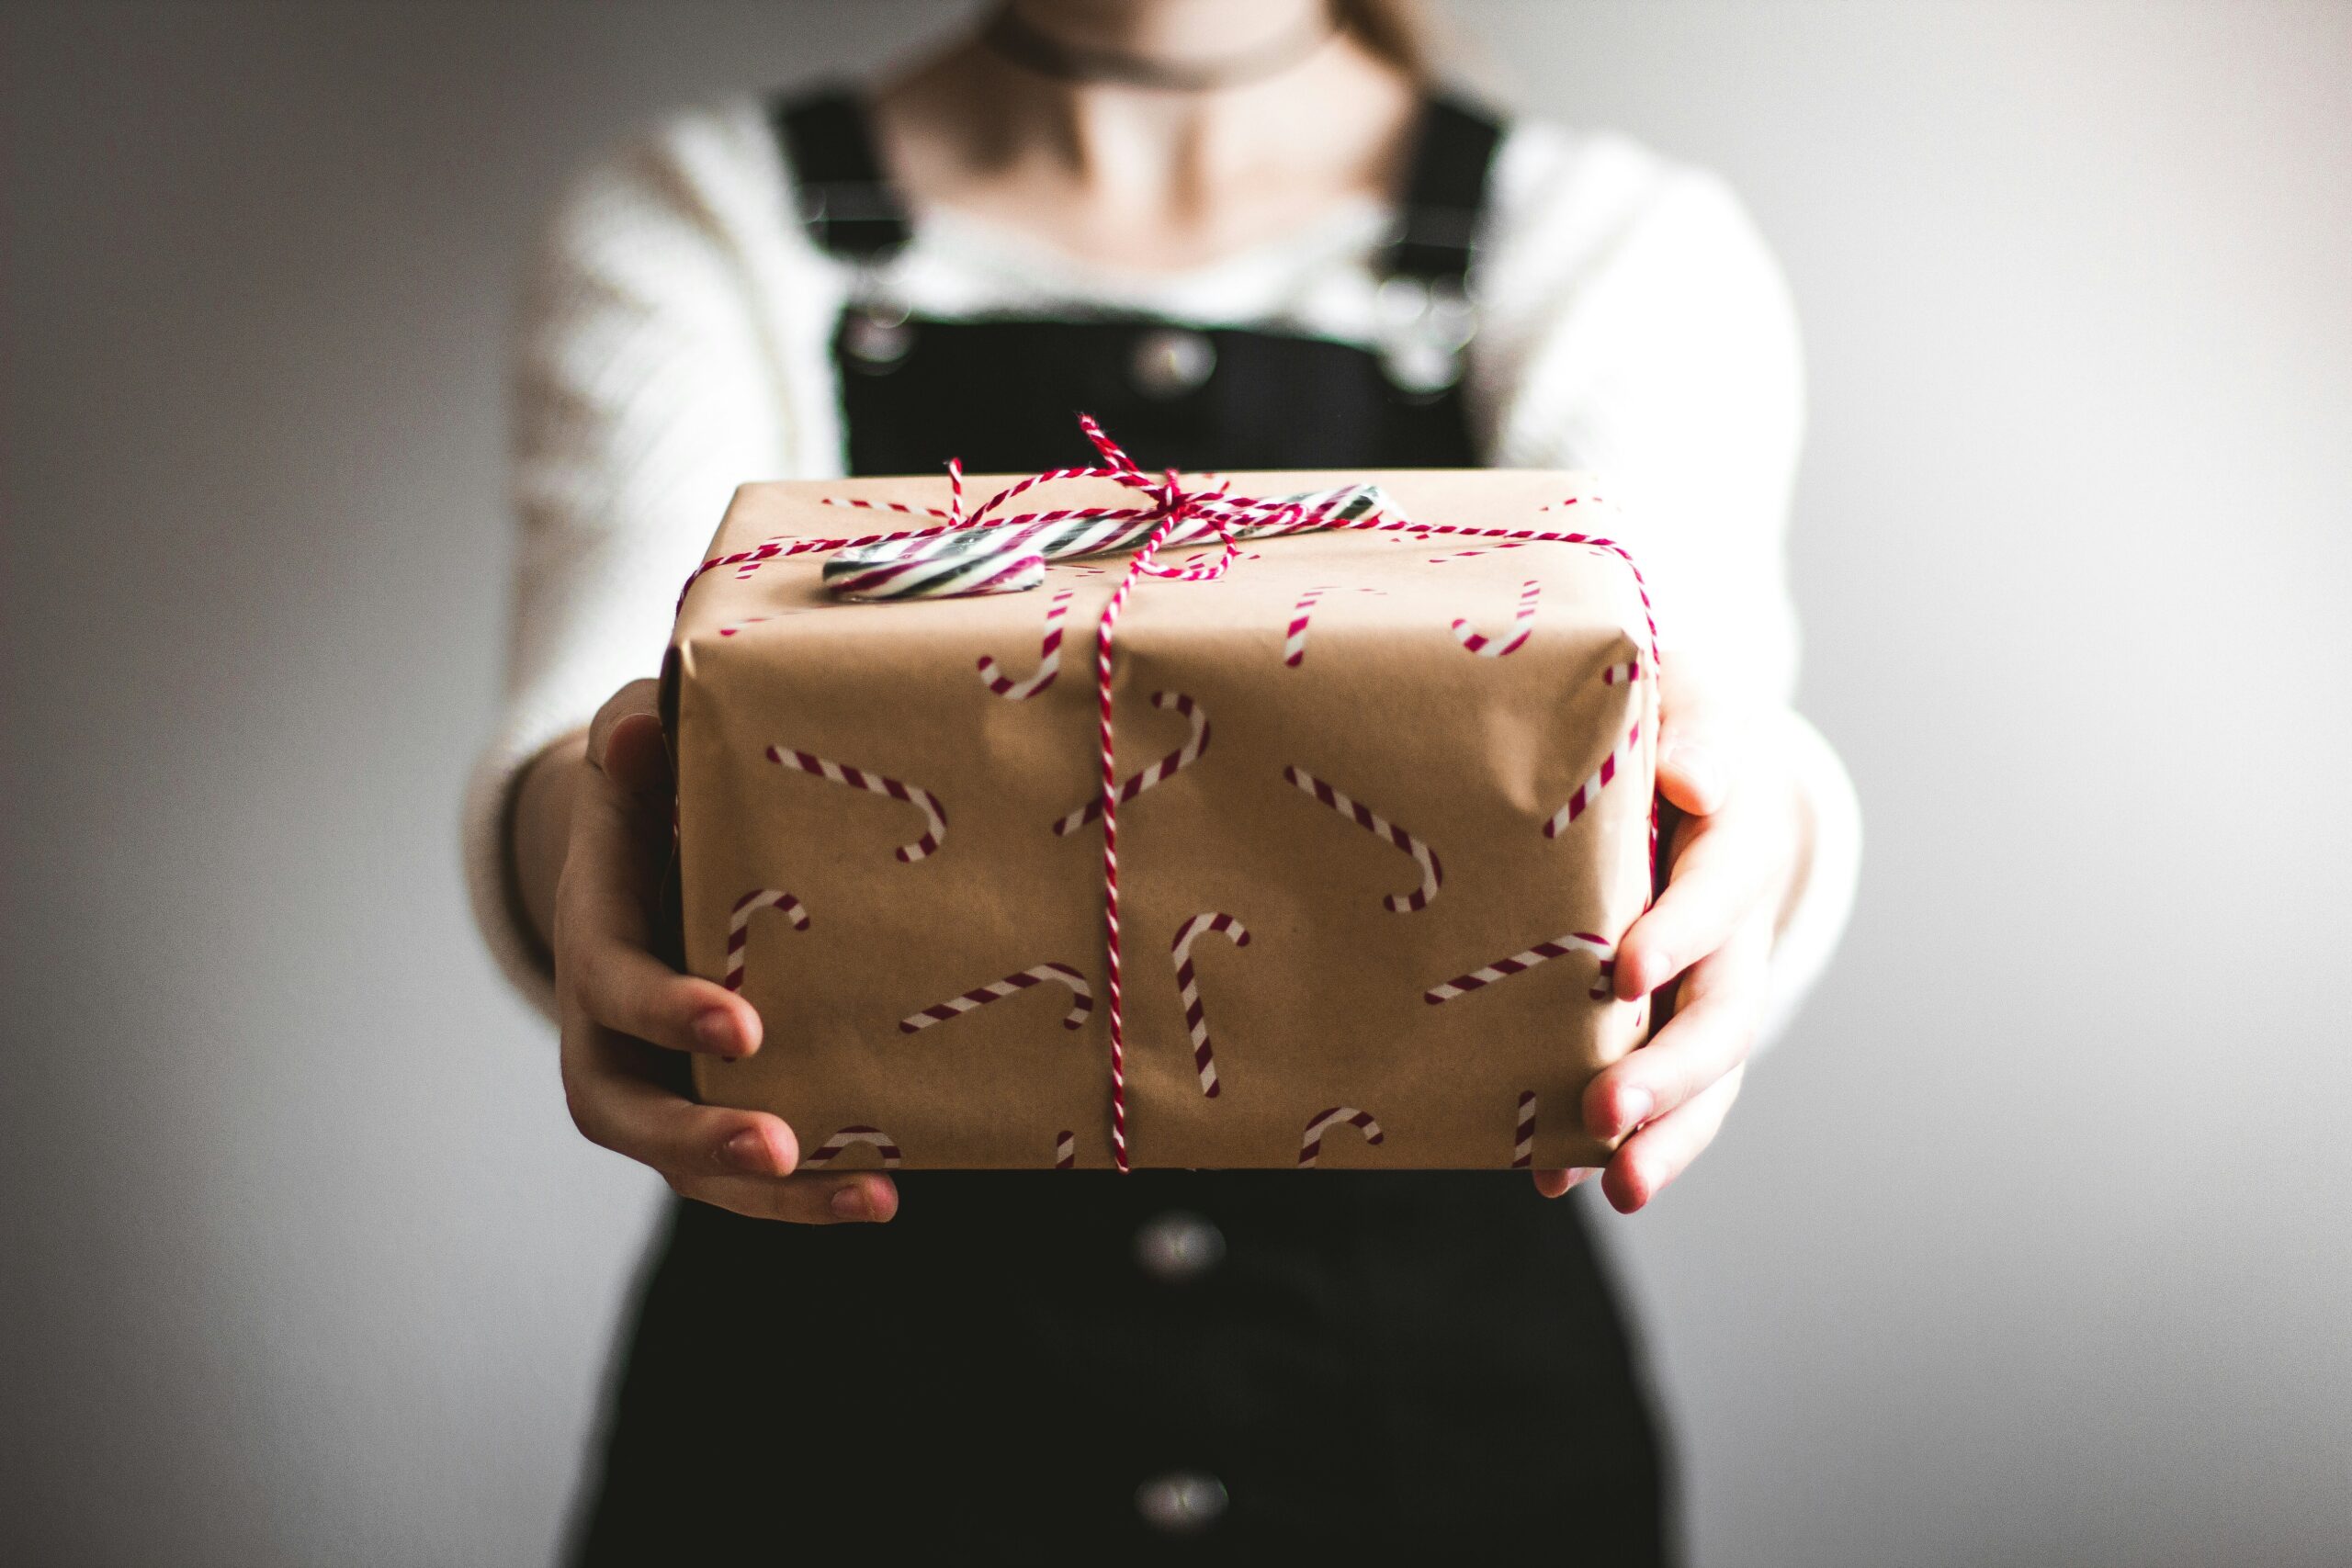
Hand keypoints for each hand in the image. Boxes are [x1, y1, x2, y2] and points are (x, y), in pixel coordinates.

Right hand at [549, 679, 898, 1223]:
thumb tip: (639, 732)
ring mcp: (657, 1077)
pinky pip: (745, 1169)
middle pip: (626, 1112)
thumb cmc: (654, 790)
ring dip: (772, 1195)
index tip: (744, 1025)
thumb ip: (638, 741)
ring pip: (687, 1164)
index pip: (613, 986)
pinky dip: (808, 1192)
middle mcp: (608, 1028)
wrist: (649, 845)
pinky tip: (888, 1191)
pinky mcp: (710, 1103)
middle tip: (778, 1146)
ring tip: (869, 1197)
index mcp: (595, 936)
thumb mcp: (641, 749)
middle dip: (699, 1136)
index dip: (668, 1010)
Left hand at [1535, 655, 1806, 1212]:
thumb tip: (1692, 781)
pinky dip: (1617, 1142)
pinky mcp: (1665, 1023)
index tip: (1626, 969)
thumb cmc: (1666, 722)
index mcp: (1738, 840)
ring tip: (1618, 1188)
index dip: (1681, 930)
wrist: (1687, 767)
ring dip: (1666, 1134)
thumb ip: (1690, 729)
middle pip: (1721, 1012)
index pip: (1719, 890)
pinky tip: (1555, 1178)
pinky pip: (1659, 1095)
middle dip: (1670, 1070)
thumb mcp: (1683, 697)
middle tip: (1607, 1111)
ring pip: (1705, 1076)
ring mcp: (1707, 987)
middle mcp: (1735, 930)